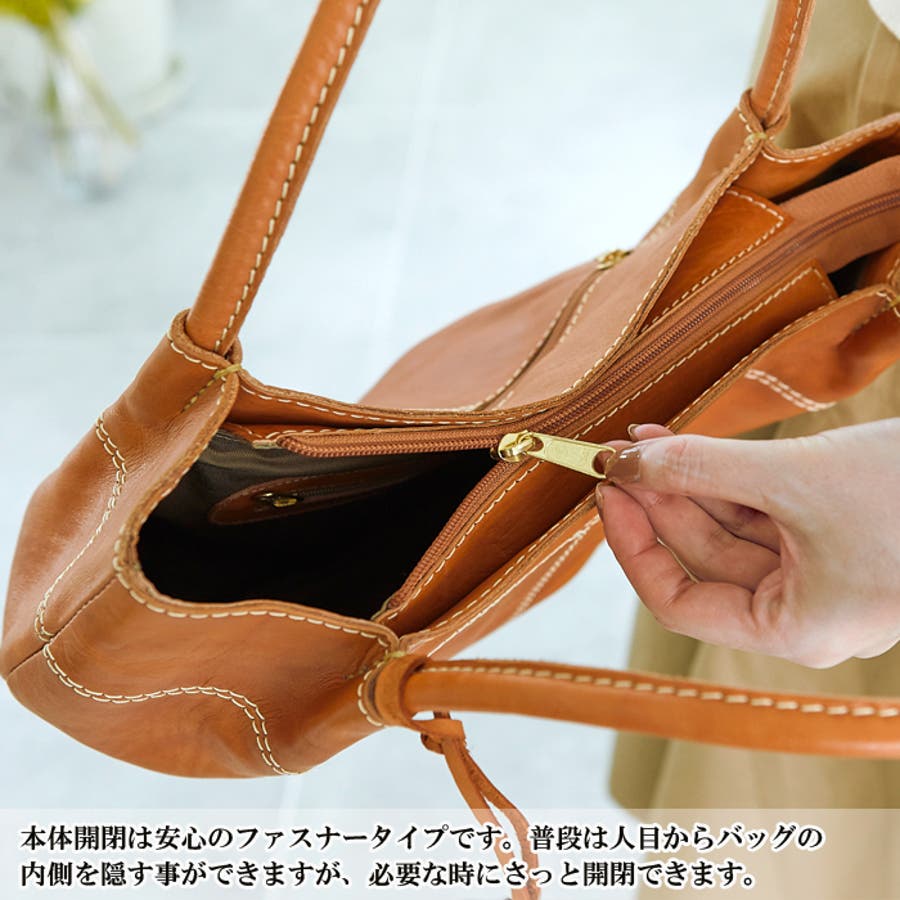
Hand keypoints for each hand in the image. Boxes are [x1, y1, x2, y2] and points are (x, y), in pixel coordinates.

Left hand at [596, 419, 899, 667]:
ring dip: (688, 480)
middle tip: (619, 452)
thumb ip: (701, 469)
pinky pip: (762, 508)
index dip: (633, 545)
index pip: (679, 601)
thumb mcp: (794, 479)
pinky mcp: (835, 532)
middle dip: (659, 498)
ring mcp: (821, 570)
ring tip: (645, 437)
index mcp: (792, 629)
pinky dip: (726, 476)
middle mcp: (803, 608)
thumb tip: (624, 463)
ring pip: (730, 527)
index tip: (605, 493)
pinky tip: (689, 442)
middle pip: (702, 555)